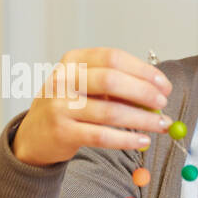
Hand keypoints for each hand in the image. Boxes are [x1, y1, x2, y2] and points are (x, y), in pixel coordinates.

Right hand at [11, 47, 173, 166]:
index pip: (113, 58)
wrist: (34, 135)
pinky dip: (126, 139)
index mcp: (73, 61)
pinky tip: (143, 140)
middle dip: (143, 92)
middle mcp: (63, 80)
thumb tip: (157, 92)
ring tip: (161, 124)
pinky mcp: (63, 132)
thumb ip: (117, 85)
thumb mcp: (85, 87)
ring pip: (110, 112)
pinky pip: (102, 136)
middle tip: (163, 104)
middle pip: (111, 80)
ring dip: (142, 119)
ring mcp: (60, 106)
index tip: (164, 84)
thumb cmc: (68, 106)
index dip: (143, 70)